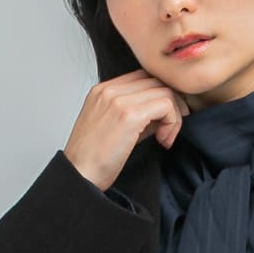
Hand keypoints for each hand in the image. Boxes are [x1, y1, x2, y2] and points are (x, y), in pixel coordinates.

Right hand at [63, 73, 190, 191]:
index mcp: (102, 90)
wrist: (80, 175)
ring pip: (164, 91)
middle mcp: (110, 90)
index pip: (143, 77)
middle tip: (170, 129)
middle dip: (172, 104)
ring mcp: (119, 100)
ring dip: (173, 116)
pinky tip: (163, 140)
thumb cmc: (93, 160)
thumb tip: (163, 114)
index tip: (165, 118)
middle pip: (156, 80)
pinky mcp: (129, 115)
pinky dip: (172, 122)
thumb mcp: (114, 128)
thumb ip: (137, 115)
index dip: (160, 95)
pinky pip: (165, 105)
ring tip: (165, 138)